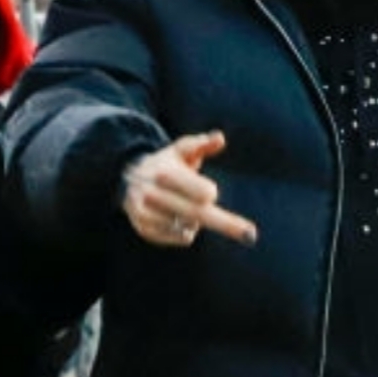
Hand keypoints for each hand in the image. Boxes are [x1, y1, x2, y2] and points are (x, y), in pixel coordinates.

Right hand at [122, 132, 254, 248]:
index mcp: (165, 173)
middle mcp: (153, 194)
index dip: (208, 193)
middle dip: (227, 224)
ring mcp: (146, 213)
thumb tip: (220, 138)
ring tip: (183, 207)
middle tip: (250, 235)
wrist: (126, 178)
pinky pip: (179, 238)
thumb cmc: (165, 163)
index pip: (199, 193)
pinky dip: (186, 232)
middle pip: (197, 214)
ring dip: (196, 221)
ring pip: (188, 227)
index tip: (210, 193)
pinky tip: (177, 219)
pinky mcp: (144, 229)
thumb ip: (201, 144)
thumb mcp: (180, 150)